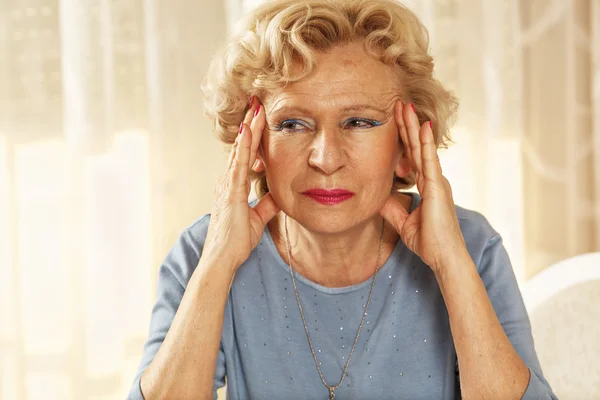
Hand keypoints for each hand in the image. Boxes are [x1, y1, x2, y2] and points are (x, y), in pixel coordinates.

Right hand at [204, 97, 279, 269]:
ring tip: (257, 106)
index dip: (253, 136)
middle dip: (250, 123)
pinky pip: (239, 163)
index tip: (260, 117)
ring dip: (249, 127)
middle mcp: (227, 181)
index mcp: (233, 187)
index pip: (246, 155)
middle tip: (257, 101)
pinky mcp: (231, 192)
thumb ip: (267, 205)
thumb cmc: (236, 242)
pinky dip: (244, 145)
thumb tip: (279, 195)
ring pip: (241, 149)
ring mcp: (227, 185)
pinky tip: (248, 129)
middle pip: (242, 146)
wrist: (223, 258)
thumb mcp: (258, 219)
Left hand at [379, 101, 467, 272]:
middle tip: (398, 103)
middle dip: (407, 125)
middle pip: (416, 147)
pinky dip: (425, 143)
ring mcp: (437, 182)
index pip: (411, 156)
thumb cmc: (428, 242)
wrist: (444, 258)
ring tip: (405, 106)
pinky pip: (429, 161)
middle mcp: (433, 179)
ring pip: (422, 148)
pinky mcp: (438, 188)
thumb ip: (391, 206)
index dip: (403, 138)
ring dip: (413, 126)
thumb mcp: (402, 221)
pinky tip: (422, 127)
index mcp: (427, 186)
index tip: (394, 120)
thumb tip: (376, 195)